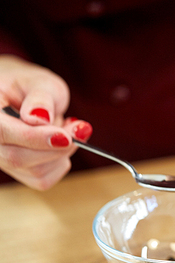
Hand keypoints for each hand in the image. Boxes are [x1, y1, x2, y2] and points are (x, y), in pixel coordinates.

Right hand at [0, 55, 92, 189]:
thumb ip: (40, 98)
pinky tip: (60, 142)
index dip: (34, 137)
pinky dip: (60, 163)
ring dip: (62, 153)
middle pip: (18, 158)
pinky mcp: (17, 172)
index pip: (2, 133)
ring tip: (68, 128)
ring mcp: (1, 160)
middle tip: (79, 128)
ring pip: (34, 171)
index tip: (65, 136)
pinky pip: (42, 179)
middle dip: (56, 147)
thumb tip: (39, 117)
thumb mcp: (39, 82)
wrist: (27, 98)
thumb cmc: (31, 87)